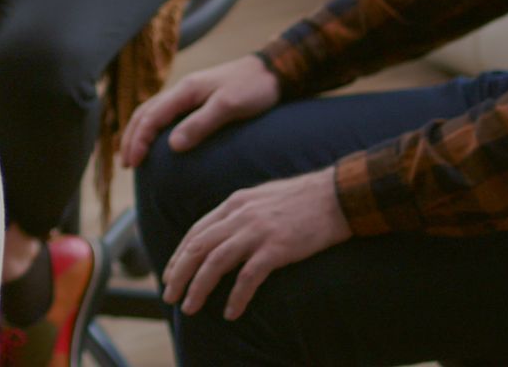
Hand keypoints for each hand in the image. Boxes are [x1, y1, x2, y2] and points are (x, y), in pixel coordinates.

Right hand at [122, 55, 280, 168]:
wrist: (272, 71)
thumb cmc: (253, 88)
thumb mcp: (229, 106)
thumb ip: (200, 124)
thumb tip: (172, 146)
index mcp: (185, 91)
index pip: (151, 117)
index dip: (139, 141)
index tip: (133, 163)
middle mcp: (181, 90)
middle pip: (144, 113)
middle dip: (131, 138)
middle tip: (125, 164)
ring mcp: (187, 93)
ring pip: (151, 111)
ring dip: (138, 132)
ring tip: (132, 153)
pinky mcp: (196, 98)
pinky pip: (164, 112)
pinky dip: (152, 126)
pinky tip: (156, 139)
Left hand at [161, 167, 349, 319]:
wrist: (338, 195)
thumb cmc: (302, 200)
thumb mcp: (261, 198)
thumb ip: (240, 214)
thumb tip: (223, 233)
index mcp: (234, 203)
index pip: (195, 231)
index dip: (178, 255)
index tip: (169, 274)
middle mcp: (240, 215)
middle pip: (197, 247)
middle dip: (178, 273)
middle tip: (169, 296)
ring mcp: (258, 231)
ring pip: (215, 262)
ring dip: (198, 287)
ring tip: (189, 307)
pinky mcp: (278, 247)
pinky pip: (249, 276)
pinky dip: (236, 296)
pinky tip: (231, 312)